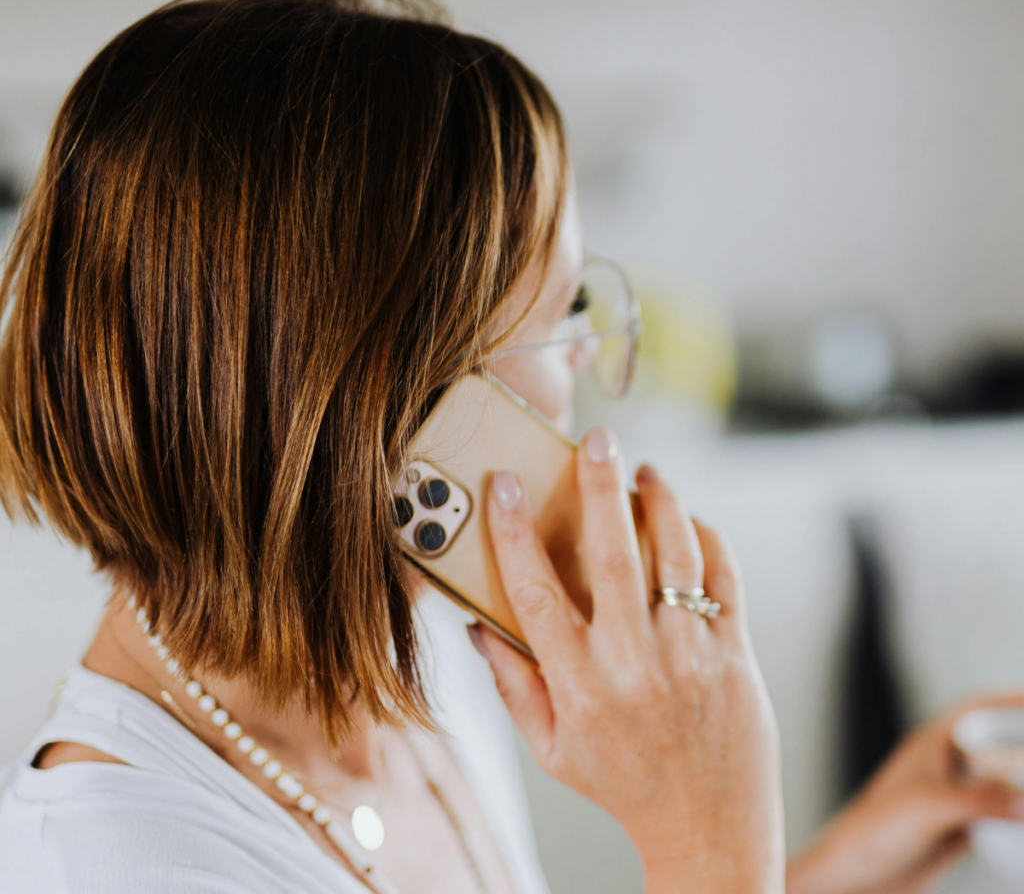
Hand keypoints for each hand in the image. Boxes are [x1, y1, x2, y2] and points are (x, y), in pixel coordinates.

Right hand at [469, 428, 784, 893]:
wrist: (708, 829)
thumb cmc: (621, 784)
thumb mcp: (551, 748)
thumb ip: (512, 683)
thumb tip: (477, 625)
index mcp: (580, 686)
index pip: (536, 594)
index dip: (514, 533)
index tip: (505, 484)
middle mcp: (635, 664)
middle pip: (615, 557)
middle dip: (601, 489)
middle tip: (598, 441)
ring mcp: (692, 656)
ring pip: (678, 555)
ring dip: (661, 502)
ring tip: (645, 471)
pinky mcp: (735, 653)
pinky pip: (724, 579)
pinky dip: (709, 538)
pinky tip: (690, 520)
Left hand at [787, 694, 1023, 893]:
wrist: (856, 877)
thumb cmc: (873, 830)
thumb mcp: (929, 807)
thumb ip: (979, 800)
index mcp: (931, 746)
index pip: (975, 710)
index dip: (1009, 700)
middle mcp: (944, 768)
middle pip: (995, 747)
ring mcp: (954, 800)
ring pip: (1000, 785)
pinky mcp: (959, 832)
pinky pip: (1001, 820)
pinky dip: (1021, 822)